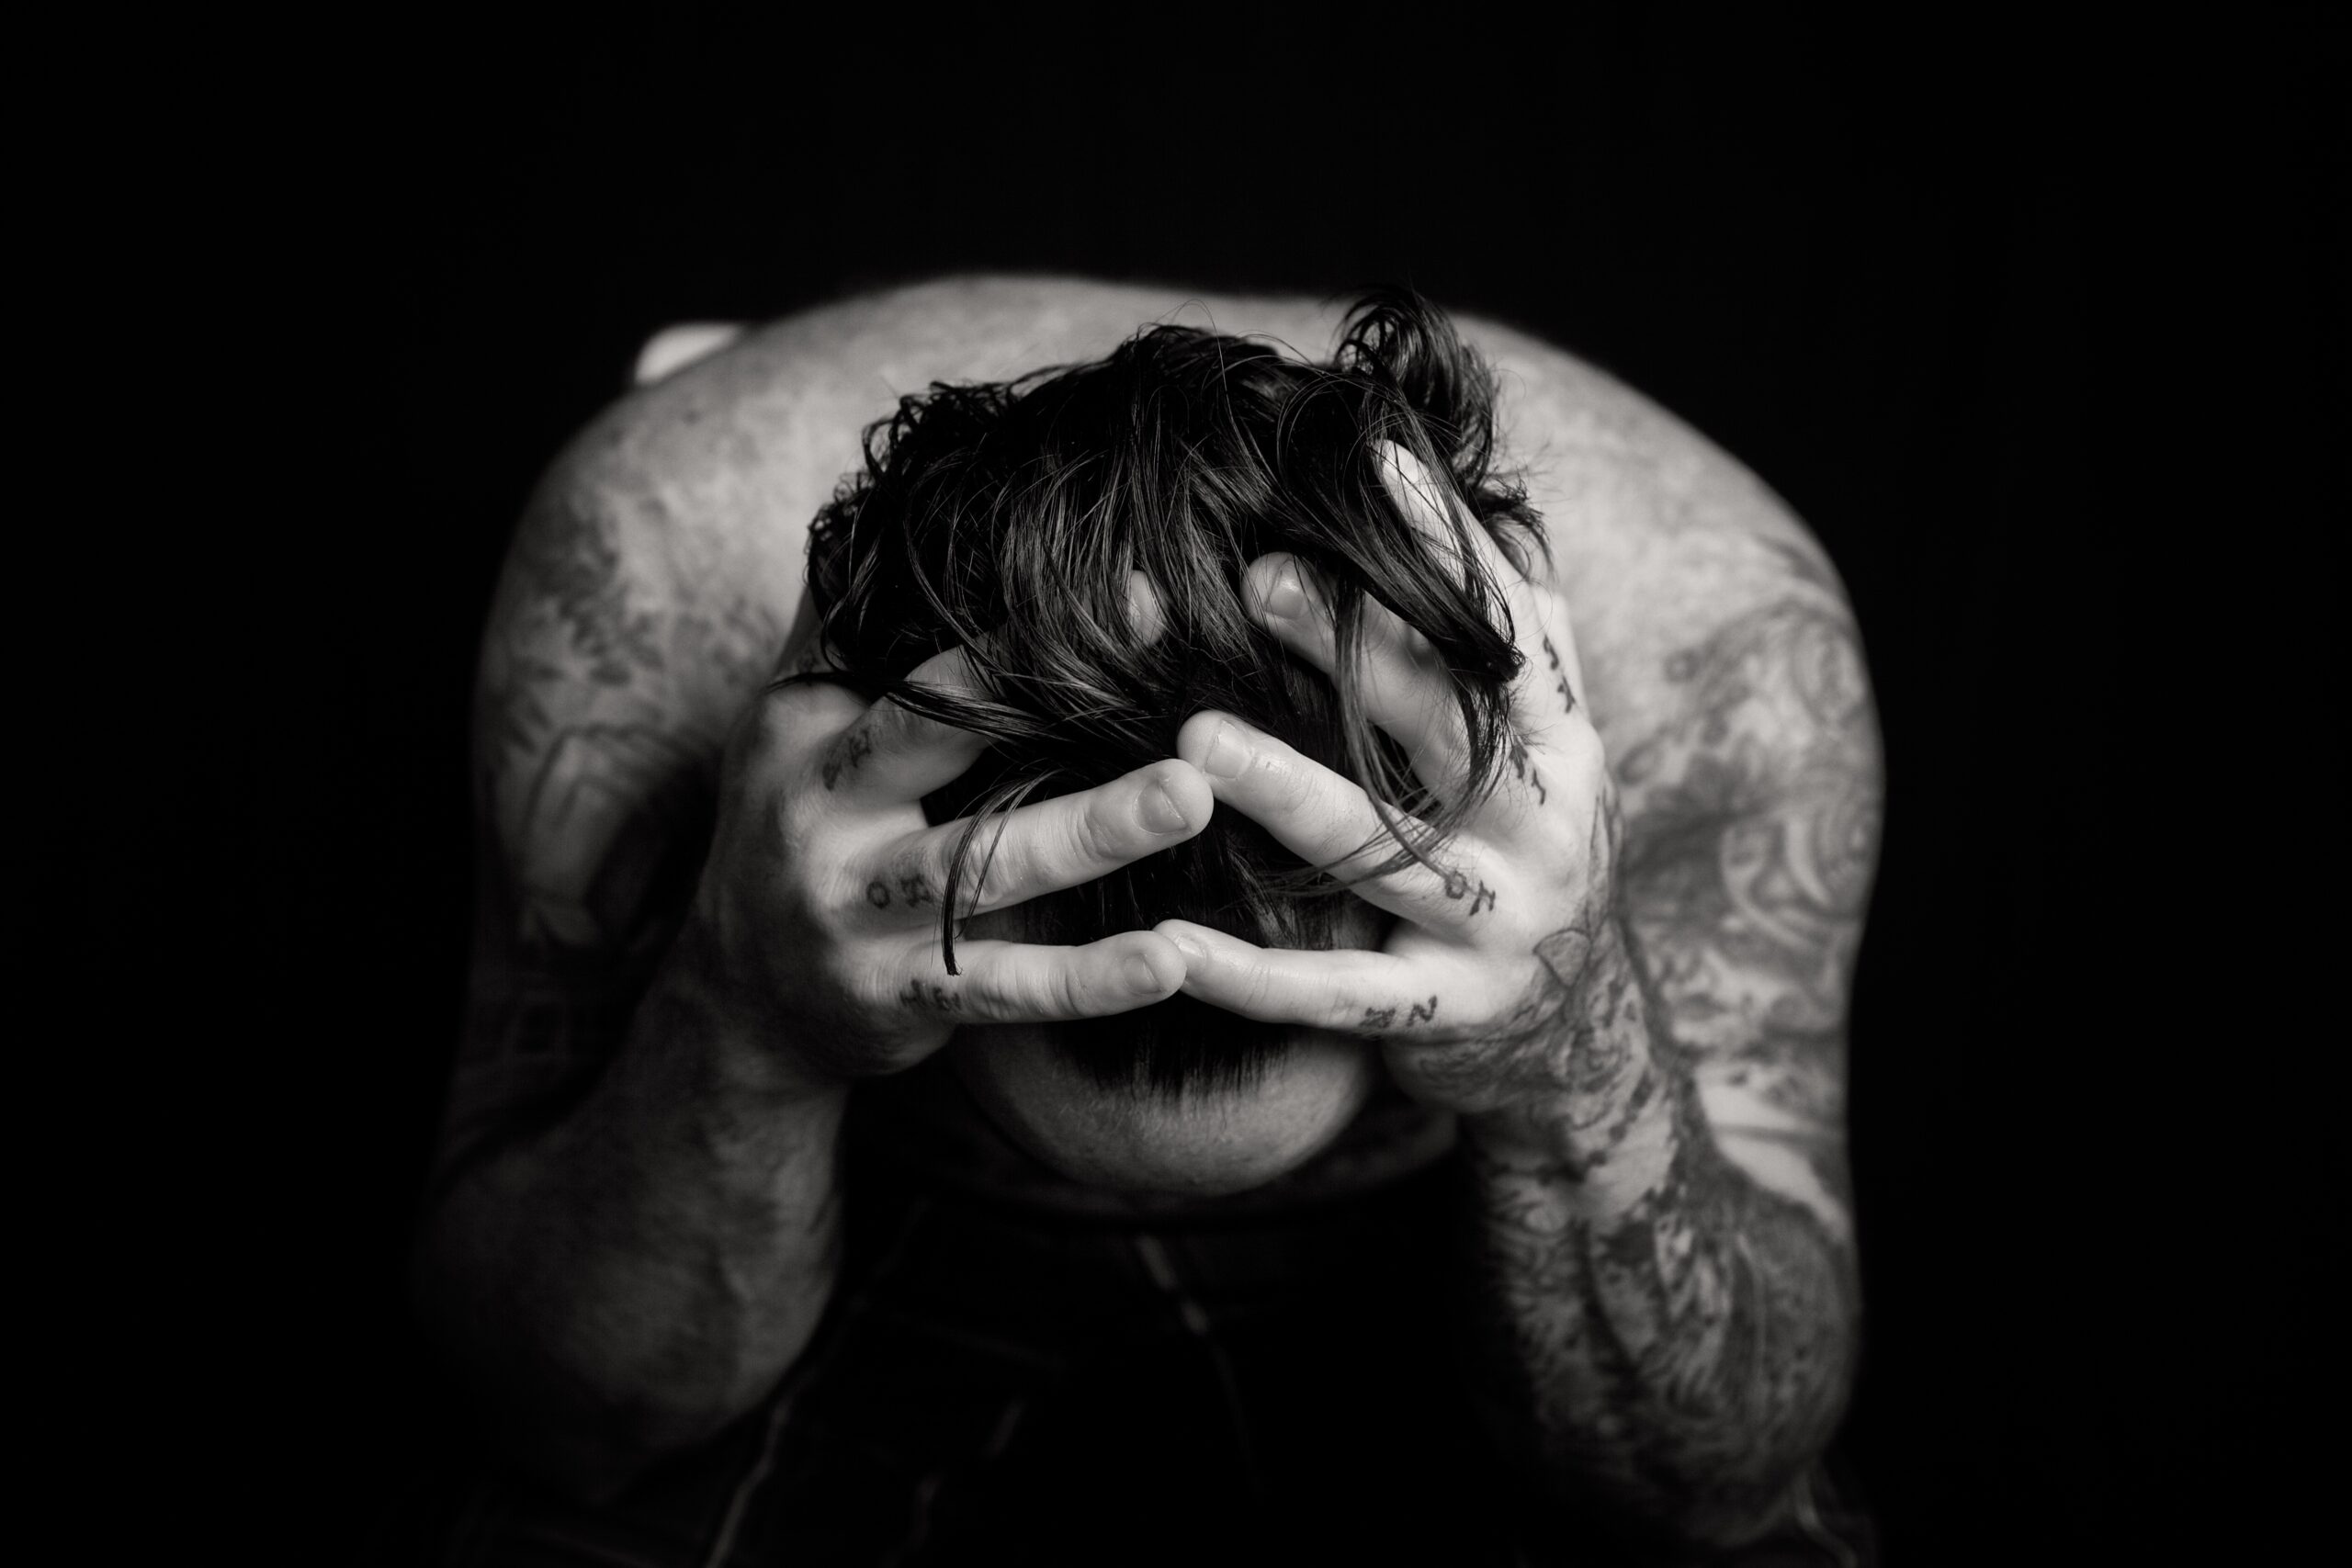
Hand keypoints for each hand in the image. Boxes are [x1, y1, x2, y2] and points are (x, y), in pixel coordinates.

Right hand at [678, 580, 1209, 1089]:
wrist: (741, 998)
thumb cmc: (802, 828)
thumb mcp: (795, 729)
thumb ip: (851, 636)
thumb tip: (911, 509)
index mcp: (808, 740)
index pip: (922, 675)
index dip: (1022, 636)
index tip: (1140, 593)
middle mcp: (820, 822)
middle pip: (941, 751)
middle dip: (1052, 707)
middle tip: (1161, 676)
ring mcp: (854, 919)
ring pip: (984, 870)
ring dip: (1095, 834)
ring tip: (1192, 799)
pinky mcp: (893, 1003)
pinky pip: (1000, 987)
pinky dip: (1086, 979)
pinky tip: (1169, 960)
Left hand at [1158, 445, 1624, 1125]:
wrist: (1569, 1033)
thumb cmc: (1519, 849)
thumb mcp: (1541, 746)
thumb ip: (1516, 642)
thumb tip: (1495, 508)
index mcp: (1564, 742)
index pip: (1508, 628)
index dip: (1449, 544)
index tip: (1375, 460)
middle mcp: (1546, 827)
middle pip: (1450, 726)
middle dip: (1357, 650)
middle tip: (1257, 581)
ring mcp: (1502, 925)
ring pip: (1387, 853)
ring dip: (1289, 792)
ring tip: (1197, 743)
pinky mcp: (1448, 1014)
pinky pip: (1339, 993)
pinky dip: (1253, 974)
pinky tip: (1171, 946)